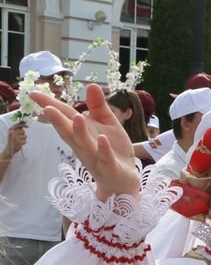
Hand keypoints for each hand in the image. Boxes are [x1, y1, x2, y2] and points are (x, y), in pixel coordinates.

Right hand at [3, 124, 26, 157]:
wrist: (9, 149)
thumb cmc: (12, 141)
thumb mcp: (13, 133)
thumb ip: (17, 129)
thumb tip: (24, 125)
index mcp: (10, 130)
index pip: (18, 125)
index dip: (23, 124)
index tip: (27, 126)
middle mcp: (12, 133)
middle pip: (23, 131)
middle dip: (22, 135)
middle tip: (18, 138)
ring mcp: (15, 137)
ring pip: (25, 136)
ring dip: (23, 139)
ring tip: (18, 141)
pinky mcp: (18, 142)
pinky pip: (25, 141)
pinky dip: (23, 143)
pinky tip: (20, 144)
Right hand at [30, 84, 139, 200]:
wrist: (123, 179)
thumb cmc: (112, 149)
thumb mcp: (107, 124)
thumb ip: (98, 106)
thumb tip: (91, 85)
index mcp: (81, 132)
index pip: (65, 116)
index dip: (50, 105)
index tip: (33, 94)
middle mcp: (83, 145)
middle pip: (69, 132)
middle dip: (58, 120)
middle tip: (47, 107)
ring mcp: (95, 157)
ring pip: (85, 145)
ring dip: (80, 132)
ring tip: (78, 117)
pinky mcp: (109, 167)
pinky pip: (105, 158)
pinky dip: (103, 149)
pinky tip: (102, 139)